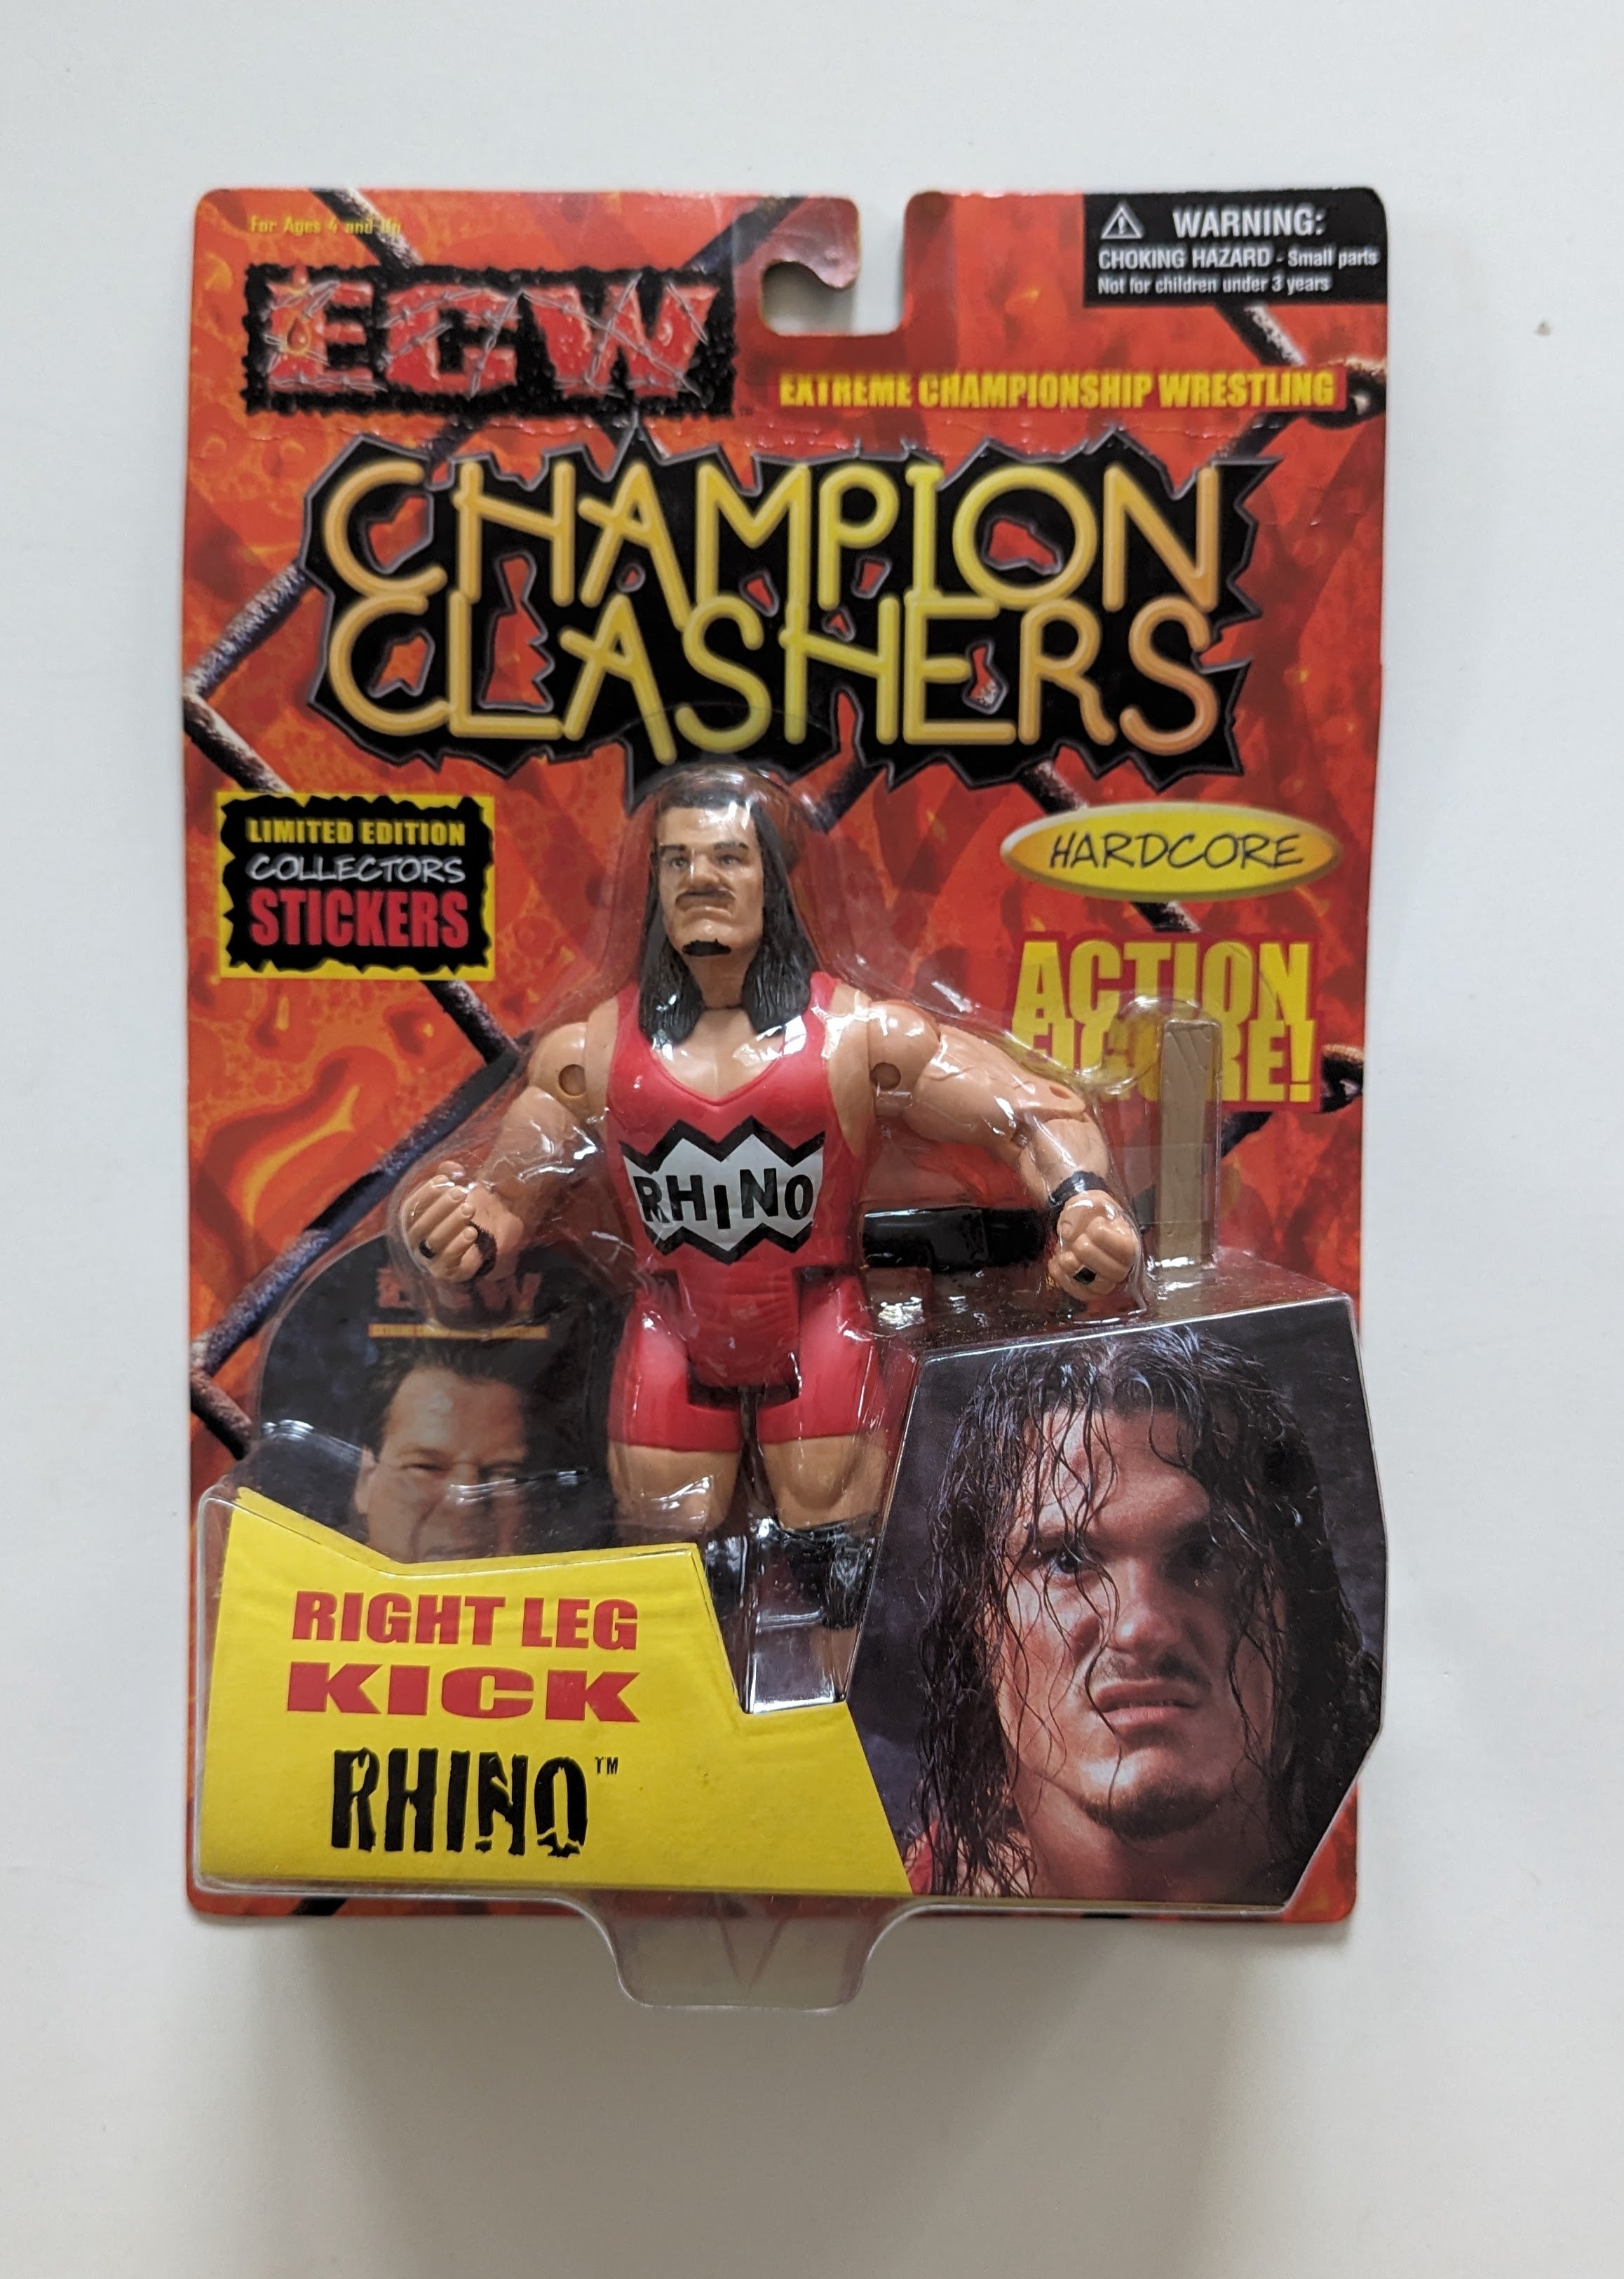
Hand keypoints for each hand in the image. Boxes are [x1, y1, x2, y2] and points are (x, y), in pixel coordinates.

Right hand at [401, 1162, 523, 1284]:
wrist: (486, 1242)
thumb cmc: (463, 1213)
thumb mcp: (456, 1192)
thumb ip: (450, 1177)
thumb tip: (451, 1167)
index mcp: (413, 1221)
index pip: (411, 1208)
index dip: (425, 1193)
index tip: (443, 1179)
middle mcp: (416, 1242)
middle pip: (421, 1226)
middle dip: (441, 1208)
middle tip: (460, 1193)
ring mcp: (430, 1259)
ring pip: (434, 1242)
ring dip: (451, 1224)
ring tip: (469, 1209)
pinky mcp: (447, 1272)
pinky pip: (449, 1260)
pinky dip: (459, 1246)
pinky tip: (472, 1233)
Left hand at [1048, 1189, 1139, 1299]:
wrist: (1080, 1220)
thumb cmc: (1089, 1212)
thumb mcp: (1087, 1202)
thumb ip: (1078, 1212)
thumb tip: (1068, 1234)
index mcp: (1128, 1239)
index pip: (1126, 1249)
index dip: (1105, 1238)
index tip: (1094, 1225)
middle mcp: (1123, 1264)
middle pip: (1115, 1272)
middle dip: (1088, 1254)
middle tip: (1076, 1241)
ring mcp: (1107, 1279)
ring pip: (1099, 1288)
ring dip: (1074, 1271)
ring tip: (1063, 1254)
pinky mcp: (1090, 1289)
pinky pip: (1081, 1294)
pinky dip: (1063, 1280)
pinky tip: (1055, 1262)